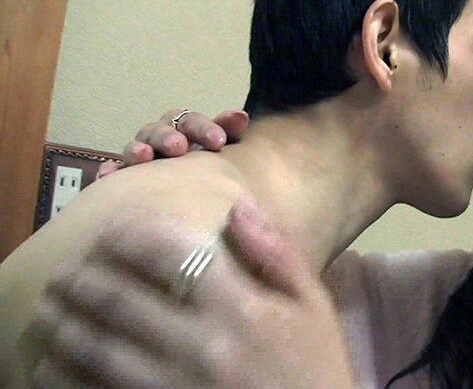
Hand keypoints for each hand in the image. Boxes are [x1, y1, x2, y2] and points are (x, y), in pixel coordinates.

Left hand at [28, 197, 353, 387]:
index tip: (113, 231)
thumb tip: (236, 206)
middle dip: (82, 276)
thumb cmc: (316, 366)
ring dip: (64, 320)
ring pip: (95, 348)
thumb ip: (275, 252)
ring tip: (53, 305)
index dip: (128, 234)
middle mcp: (203, 346)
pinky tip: (57, 360)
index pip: (167, 253)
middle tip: (69, 268)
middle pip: (118, 299)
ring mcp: (175, 387)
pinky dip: (65, 375)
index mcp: (242, 309)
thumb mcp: (312, 304)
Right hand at [97, 109, 249, 177]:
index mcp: (183, 130)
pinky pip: (112, 171)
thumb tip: (241, 117)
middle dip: (168, 137)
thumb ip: (228, 132)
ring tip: (144, 157)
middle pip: (159, 130)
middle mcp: (159, 138)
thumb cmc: (203, 165)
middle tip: (179, 148)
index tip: (218, 141)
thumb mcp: (217, 148)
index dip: (203, 128)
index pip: (190, 121)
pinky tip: (109, 178)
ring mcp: (139, 156)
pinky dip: (110, 172)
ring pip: (134, 148)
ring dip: (137, 150)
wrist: (183, 194)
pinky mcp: (122, 177)